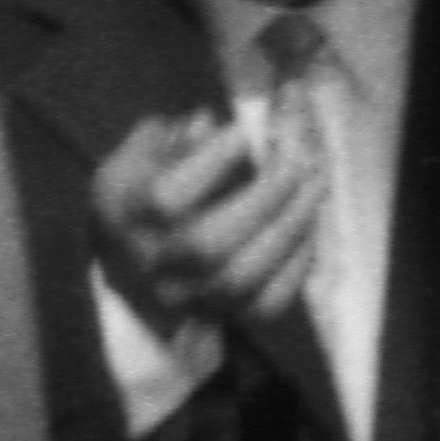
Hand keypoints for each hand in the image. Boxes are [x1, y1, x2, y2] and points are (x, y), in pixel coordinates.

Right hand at [89, 101, 320, 351]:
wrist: (136, 266)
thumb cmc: (143, 193)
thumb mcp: (141, 153)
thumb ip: (173, 135)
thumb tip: (210, 124)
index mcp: (123, 211)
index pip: (165, 198)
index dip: (211, 163)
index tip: (246, 129)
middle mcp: (152, 261)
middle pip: (208, 243)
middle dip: (265, 196)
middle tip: (298, 158)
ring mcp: (188, 296)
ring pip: (242, 278)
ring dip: (289, 227)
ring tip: (316, 185)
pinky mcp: (224, 316)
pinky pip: (267, 303)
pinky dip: (296, 264)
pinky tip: (309, 225)